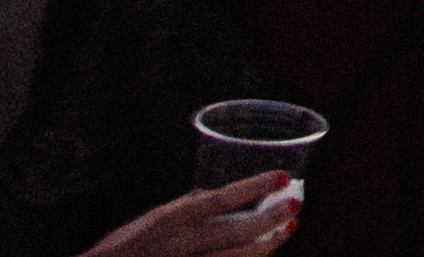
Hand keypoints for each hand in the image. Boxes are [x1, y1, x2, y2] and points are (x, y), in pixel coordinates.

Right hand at [83, 173, 302, 256]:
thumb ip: (188, 207)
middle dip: (272, 219)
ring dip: (268, 246)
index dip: (255, 186)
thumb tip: (223, 195)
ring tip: (287, 230)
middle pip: (238, 233)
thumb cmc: (127, 246)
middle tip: (296, 203)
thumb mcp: (155, 218)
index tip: (282, 175)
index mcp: (173, 221)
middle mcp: (182, 246)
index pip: (221, 199)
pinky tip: (262, 254)